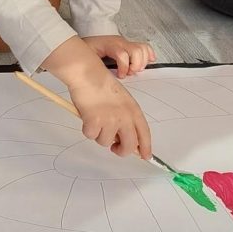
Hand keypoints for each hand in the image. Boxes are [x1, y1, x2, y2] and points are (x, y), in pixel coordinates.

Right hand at [40, 36, 151, 158]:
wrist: (88, 74)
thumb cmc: (102, 85)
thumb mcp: (122, 101)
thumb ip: (127, 118)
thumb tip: (124, 139)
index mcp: (134, 110)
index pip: (144, 134)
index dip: (145, 148)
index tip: (145, 156)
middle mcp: (125, 117)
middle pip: (128, 146)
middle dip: (121, 151)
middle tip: (114, 148)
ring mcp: (110, 120)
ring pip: (106, 142)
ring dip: (99, 135)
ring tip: (95, 119)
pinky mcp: (95, 122)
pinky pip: (91, 136)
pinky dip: (87, 129)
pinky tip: (87, 116)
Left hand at [82, 34, 154, 76]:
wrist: (86, 41)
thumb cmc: (87, 49)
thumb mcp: (87, 57)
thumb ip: (95, 65)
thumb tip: (102, 77)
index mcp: (109, 45)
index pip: (122, 54)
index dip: (124, 67)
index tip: (121, 76)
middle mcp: (120, 42)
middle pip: (136, 51)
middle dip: (136, 65)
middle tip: (129, 73)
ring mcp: (126, 43)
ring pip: (142, 48)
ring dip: (142, 62)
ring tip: (134, 69)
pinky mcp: (129, 45)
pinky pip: (144, 47)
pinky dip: (149, 54)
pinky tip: (149, 60)